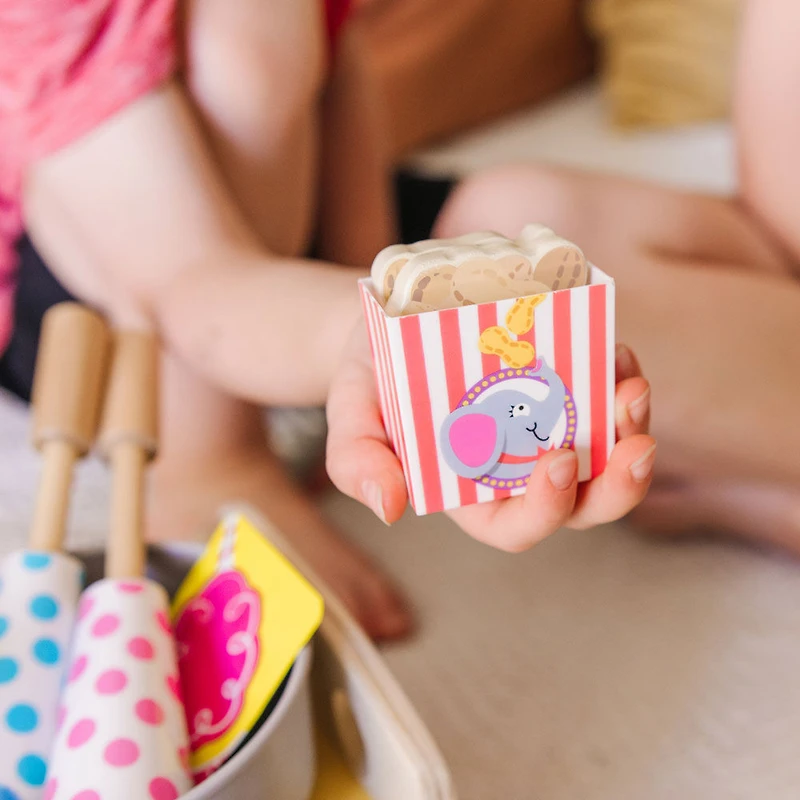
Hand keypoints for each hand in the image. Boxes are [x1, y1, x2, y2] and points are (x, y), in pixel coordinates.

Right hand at [326, 325, 655, 551]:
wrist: (386, 324)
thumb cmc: (369, 381)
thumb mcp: (350, 418)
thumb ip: (358, 464)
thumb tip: (389, 508)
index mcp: (470, 495)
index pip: (516, 526)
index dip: (545, 508)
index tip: (554, 461)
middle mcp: (516, 470)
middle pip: (581, 501)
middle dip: (616, 485)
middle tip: (636, 447)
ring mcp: (543, 428)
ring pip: (605, 452)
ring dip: (629, 429)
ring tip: (631, 390)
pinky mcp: (560, 387)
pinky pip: (602, 396)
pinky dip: (617, 377)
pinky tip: (617, 355)